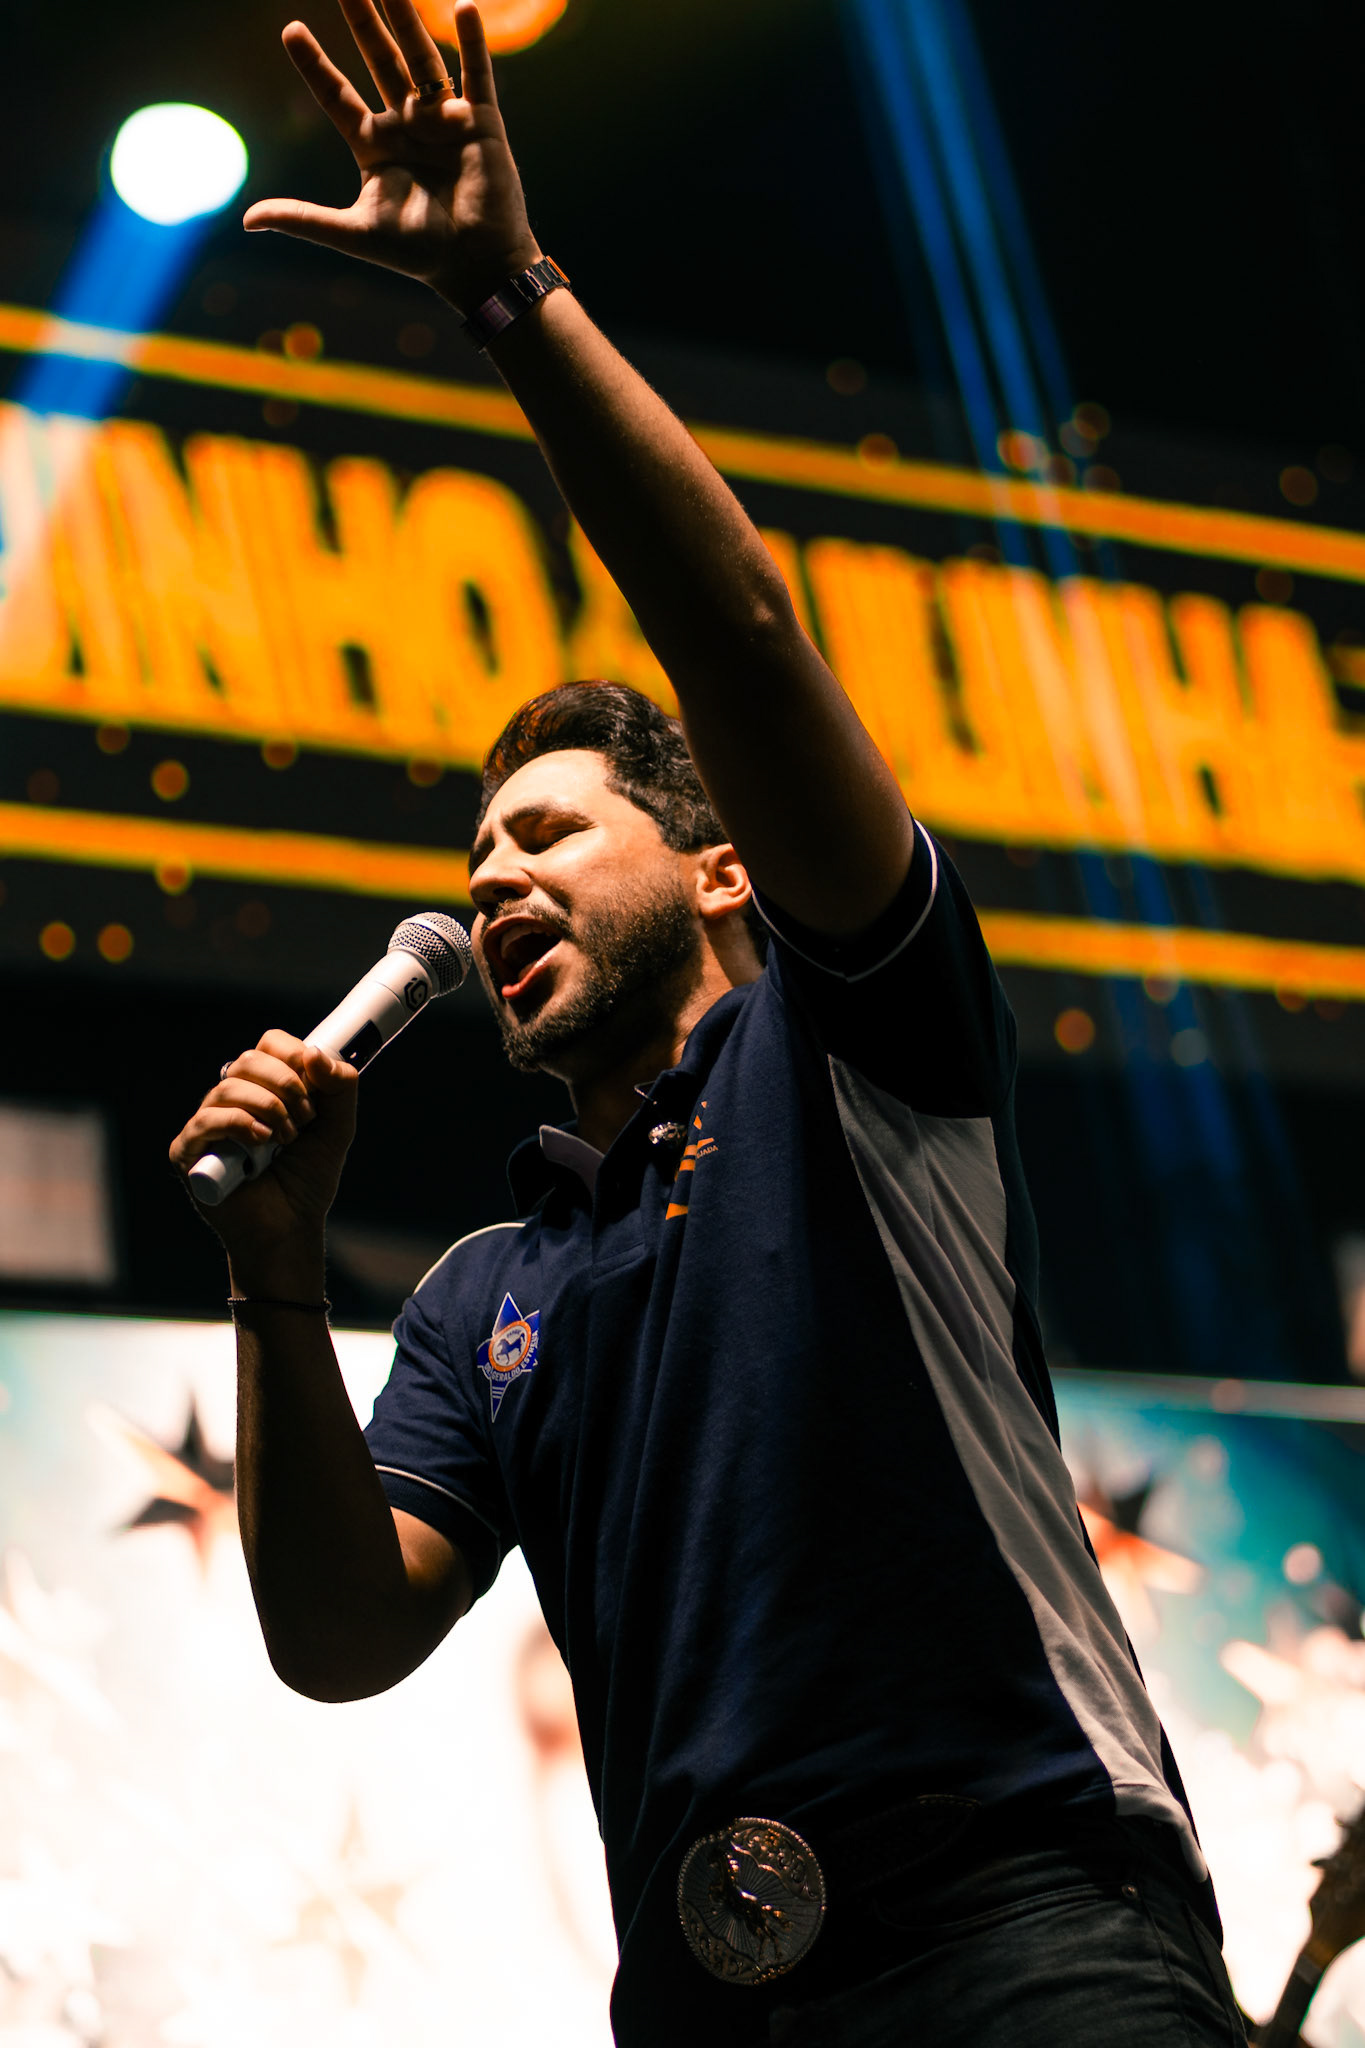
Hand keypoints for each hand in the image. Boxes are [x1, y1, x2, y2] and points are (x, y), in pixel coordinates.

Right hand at [169, 1032, 358, 1265]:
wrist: (290, 1229)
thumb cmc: (307, 1178)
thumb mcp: (337, 1127)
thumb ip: (340, 1087)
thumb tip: (314, 1052)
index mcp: (264, 1087)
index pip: (270, 1044)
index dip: (293, 1056)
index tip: (315, 1087)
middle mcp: (231, 1100)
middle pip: (249, 1060)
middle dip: (286, 1085)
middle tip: (305, 1119)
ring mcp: (207, 1124)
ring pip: (229, 1088)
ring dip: (269, 1109)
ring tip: (287, 1139)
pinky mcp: (189, 1151)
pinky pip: (207, 1120)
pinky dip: (239, 1124)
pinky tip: (261, 1142)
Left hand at [243, 0, 540, 311]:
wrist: (475, 266)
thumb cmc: (419, 254)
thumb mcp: (354, 233)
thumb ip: (304, 219)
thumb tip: (245, 221)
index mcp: (375, 146)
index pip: (337, 96)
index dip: (315, 65)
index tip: (291, 31)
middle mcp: (406, 124)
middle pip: (379, 61)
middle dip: (362, 22)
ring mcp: (443, 120)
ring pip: (421, 58)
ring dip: (407, 19)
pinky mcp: (480, 122)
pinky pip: (476, 75)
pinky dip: (473, 43)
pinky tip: (464, 8)